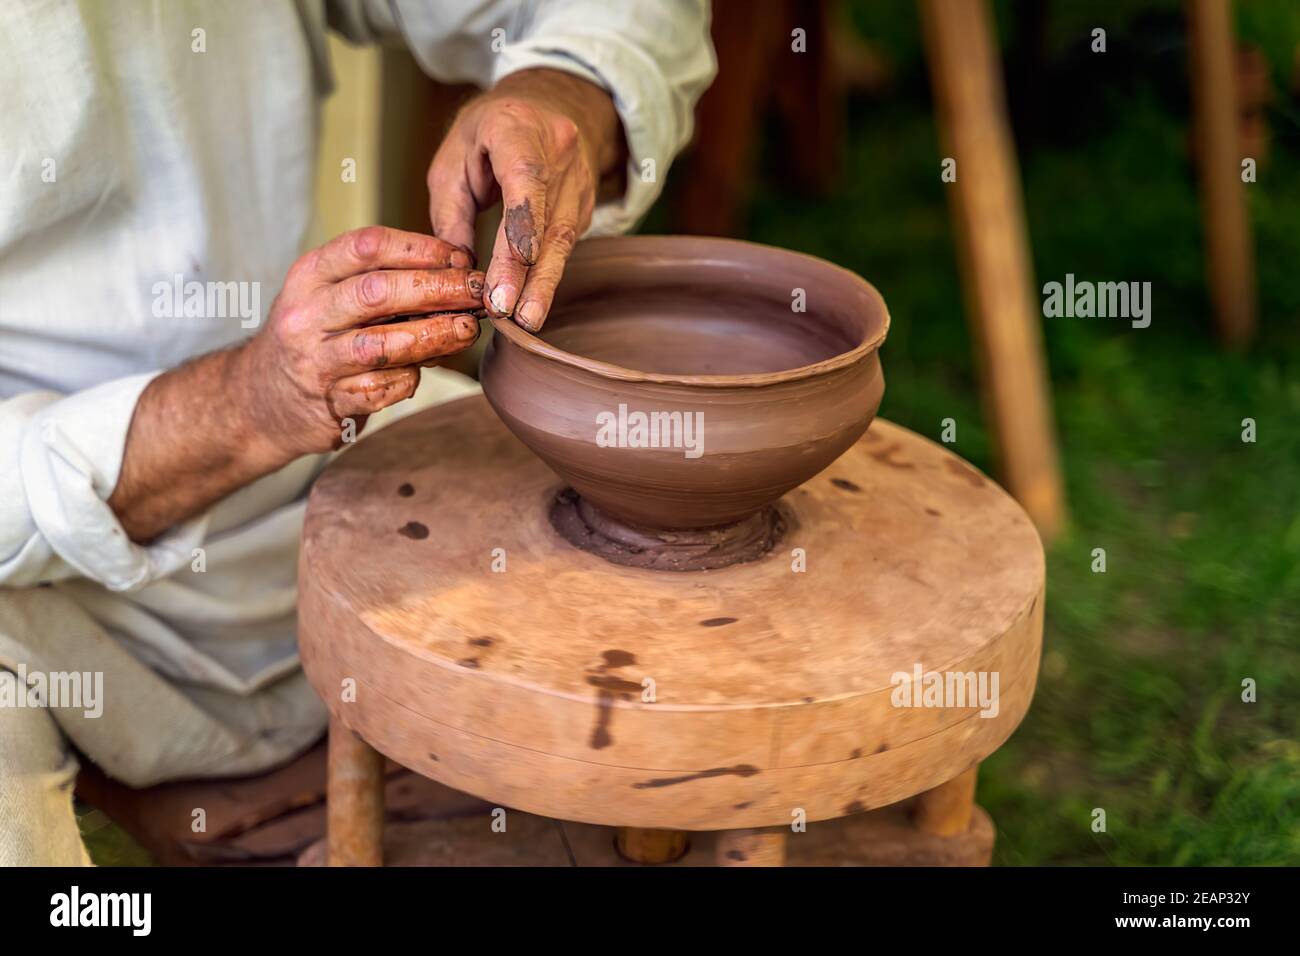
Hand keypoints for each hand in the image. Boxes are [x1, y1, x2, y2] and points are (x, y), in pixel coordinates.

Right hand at [236, 226, 485, 461]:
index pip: (367, 246)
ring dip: (433, 336)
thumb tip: (459, 275)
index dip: (420, 248)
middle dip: (437, 288)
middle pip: (377, 292)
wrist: (260, 399)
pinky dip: (408, 380)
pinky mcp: (327, 402)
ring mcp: (315, 360)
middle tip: (477, 292)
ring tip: (467, 330)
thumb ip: (382, 282)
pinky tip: (422, 373)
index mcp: (310, 275)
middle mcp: (307, 314)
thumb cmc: (316, 338)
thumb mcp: (331, 296)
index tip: (460, 258)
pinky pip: (378, 390)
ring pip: (381, 345)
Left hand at [427, 68, 624, 332]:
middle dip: (530, 271)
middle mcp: (558, 151)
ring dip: (543, 284)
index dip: (525, 221)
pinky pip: (565, 244)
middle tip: (514, 312)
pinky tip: (531, 304)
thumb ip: (452, 213)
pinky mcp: (584, 206)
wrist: (548, 104)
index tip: (519, 260)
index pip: (527, 177)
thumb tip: (457, 268)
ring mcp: (578, 180)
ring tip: (527, 320)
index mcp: (518, 127)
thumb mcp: (454, 159)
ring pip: (563, 239)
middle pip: (548, 219)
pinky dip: (546, 275)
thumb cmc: (490, 132)